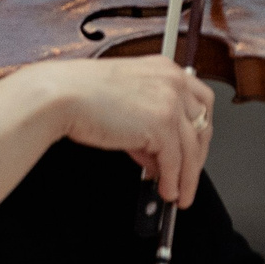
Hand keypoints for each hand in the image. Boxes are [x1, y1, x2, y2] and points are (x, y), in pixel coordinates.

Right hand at [24, 56, 213, 208]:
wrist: (61, 95)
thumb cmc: (81, 94)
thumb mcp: (126, 102)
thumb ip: (148, 125)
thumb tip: (159, 157)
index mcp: (166, 69)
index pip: (201, 101)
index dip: (200, 129)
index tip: (197, 147)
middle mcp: (173, 82)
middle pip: (203, 124)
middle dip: (198, 155)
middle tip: (191, 175)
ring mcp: (170, 102)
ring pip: (191, 147)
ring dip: (188, 176)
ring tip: (180, 194)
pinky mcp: (161, 124)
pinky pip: (174, 160)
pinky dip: (173, 180)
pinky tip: (167, 190)